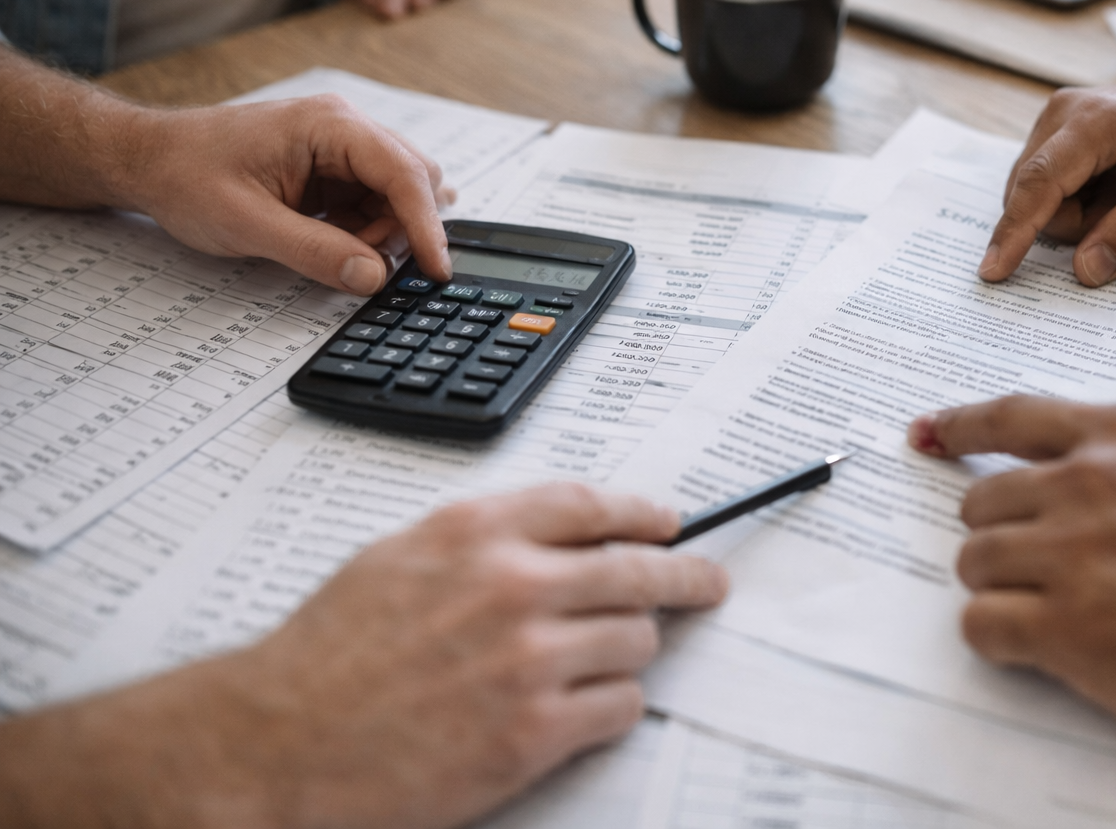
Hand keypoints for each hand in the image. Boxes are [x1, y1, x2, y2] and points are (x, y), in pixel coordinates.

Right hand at [0, 485, 727, 828]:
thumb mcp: (396, 559)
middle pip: (638, 569)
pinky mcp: (534, 730)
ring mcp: (528, 658)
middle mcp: (510, 585)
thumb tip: (551, 537)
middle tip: (706, 584)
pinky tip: (586, 709)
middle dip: (685, 576)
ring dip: (630, 652)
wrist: (277, 744)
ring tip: (603, 663)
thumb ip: (479, 539)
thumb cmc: (326, 657)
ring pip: (636, 641)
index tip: (669, 522)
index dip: (644, 513)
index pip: (592, 504)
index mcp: (474, 532)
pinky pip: (620, 706)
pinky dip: (614, 707)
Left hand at [121, 94, 456, 294]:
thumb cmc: (186, 177)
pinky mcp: (333, 170)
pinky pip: (374, 202)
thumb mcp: (245, 223)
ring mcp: (341, 148)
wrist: (149, 160)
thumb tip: (374, 276)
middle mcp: (345, 128)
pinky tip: (339, 244)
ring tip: (337, 253)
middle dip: (401, 229)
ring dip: (382, 232)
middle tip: (363, 264)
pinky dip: (367, 231)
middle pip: (414, 180)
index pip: (404, 173)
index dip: (426, 226)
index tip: (438, 271)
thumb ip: (314, 251)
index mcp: (330, 125)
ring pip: (398, 194)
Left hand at [906, 395, 1115, 758]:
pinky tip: (1042, 649)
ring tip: (1058, 614)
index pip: (1011, 416)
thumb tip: (1091, 465)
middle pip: (981, 502)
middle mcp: (1088, 483)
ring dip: (1001, 590)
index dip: (959, 426)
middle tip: (1040, 571)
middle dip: (1000, 538)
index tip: (926, 433)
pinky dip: (998, 640)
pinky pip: (981, 625)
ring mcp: (1073, 555)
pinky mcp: (1067, 629)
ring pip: (973, 562)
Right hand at [978, 76, 1115, 285]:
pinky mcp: (1055, 136)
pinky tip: (1112, 188)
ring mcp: (1054, 122)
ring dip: (1080, 215)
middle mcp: (1062, 114)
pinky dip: (1078, 204)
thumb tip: (1084, 270)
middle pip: (1035, 197)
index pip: (1040, 182)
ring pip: (1037, 198)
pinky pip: (1047, 191)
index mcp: (1095, 121)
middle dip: (1077, 224)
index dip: (1015, 231)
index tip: (993, 272)